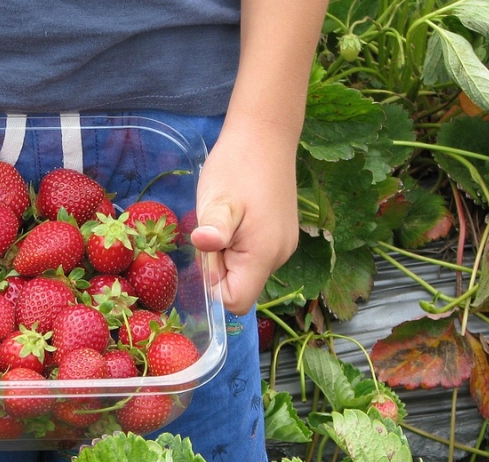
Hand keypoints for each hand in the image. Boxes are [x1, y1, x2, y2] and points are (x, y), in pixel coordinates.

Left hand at [190, 120, 300, 315]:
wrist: (265, 133)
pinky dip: (237, 243)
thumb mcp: (218, 199)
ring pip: (245, 270)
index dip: (213, 287)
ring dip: (226, 254)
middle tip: (213, 229)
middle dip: (218, 268)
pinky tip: (234, 215)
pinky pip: (252, 255)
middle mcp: (279, 257)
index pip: (235, 301)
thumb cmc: (238, 166)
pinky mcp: (280, 235)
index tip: (207, 253)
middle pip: (240, 287)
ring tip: (224, 218)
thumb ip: (214, 229)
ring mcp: (283, 246)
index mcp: (264, 255)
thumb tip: (205, 245)